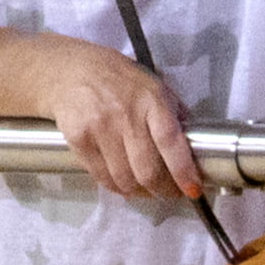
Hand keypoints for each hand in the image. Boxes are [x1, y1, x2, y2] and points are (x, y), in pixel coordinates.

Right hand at [34, 35, 203, 198]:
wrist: (70, 70)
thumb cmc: (119, 80)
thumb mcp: (154, 86)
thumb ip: (174, 114)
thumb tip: (194, 144)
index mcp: (151, 101)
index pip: (170, 142)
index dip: (183, 171)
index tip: (192, 189)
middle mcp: (125, 115)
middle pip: (147, 170)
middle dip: (164, 190)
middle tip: (171, 193)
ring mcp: (99, 128)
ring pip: (125, 178)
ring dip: (140, 193)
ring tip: (148, 191)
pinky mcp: (78, 139)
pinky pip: (101, 176)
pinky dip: (116, 187)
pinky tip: (124, 185)